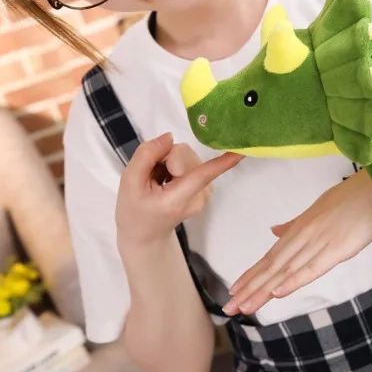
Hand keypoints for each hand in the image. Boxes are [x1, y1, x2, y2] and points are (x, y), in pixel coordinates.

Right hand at [115, 132, 242, 249]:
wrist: (144, 233)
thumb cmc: (135, 211)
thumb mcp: (129, 183)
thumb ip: (147, 156)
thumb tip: (170, 137)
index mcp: (178, 199)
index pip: (203, 175)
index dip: (223, 162)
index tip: (243, 151)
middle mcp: (199, 196)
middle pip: (184, 155)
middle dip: (165, 158)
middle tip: (152, 177)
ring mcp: (205, 192)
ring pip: (187, 155)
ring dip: (169, 161)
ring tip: (158, 180)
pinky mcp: (206, 187)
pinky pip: (190, 161)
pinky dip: (175, 165)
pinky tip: (167, 179)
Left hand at [223, 171, 371, 315]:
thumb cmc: (352, 197)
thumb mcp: (319, 209)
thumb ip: (296, 223)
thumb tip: (274, 231)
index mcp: (300, 228)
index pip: (271, 256)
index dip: (252, 274)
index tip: (234, 289)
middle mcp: (304, 235)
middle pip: (272, 266)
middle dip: (250, 288)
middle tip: (228, 308)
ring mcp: (320, 242)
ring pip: (286, 270)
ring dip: (263, 290)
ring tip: (244, 307)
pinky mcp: (338, 249)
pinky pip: (312, 268)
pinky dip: (294, 281)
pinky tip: (277, 293)